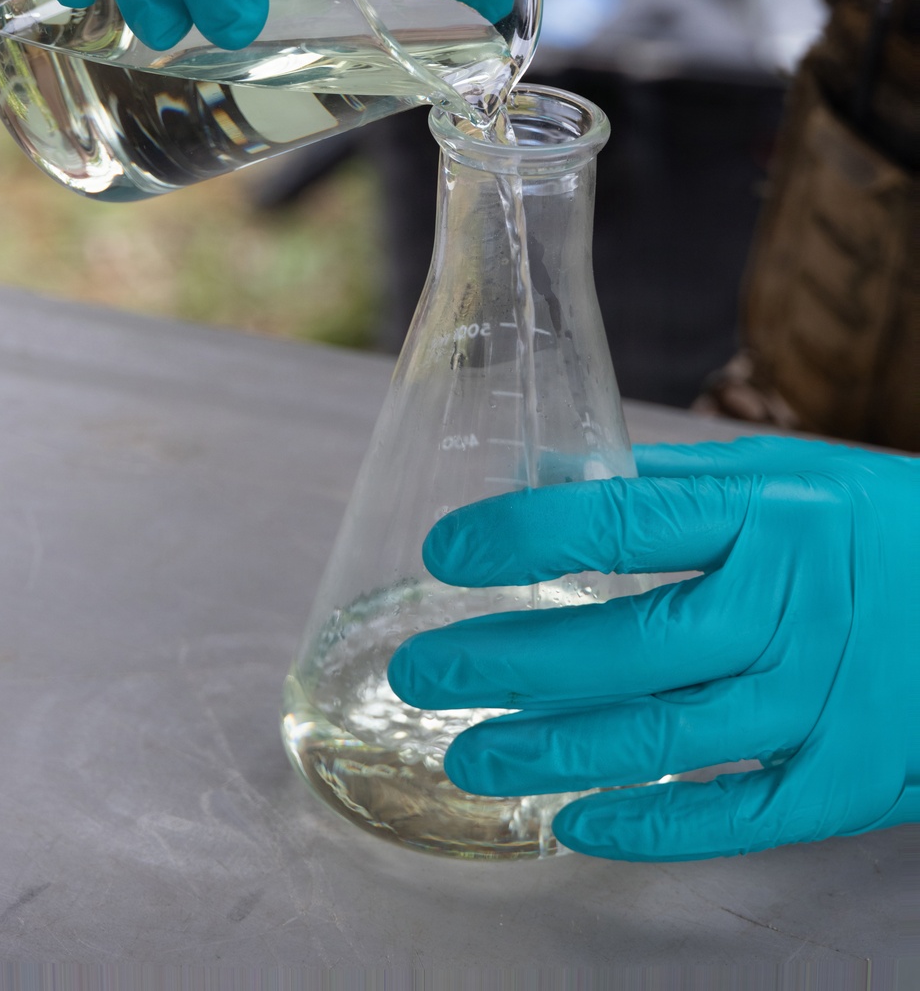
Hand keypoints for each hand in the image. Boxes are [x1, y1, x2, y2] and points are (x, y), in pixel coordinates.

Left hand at [388, 436, 918, 860]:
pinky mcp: (848, 778)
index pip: (623, 523)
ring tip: (469, 756)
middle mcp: (792, 607)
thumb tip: (546, 473)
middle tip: (423, 670)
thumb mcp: (789, 477)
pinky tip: (575, 823)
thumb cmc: (879, 529)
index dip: (525, 536)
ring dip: (553, 753)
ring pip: (666, 738)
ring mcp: (823, 702)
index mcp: (772, 516)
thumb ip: (668, 484)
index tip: (447, 552)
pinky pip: (736, 816)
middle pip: (629, 644)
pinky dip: (651, 825)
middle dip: (510, 660)